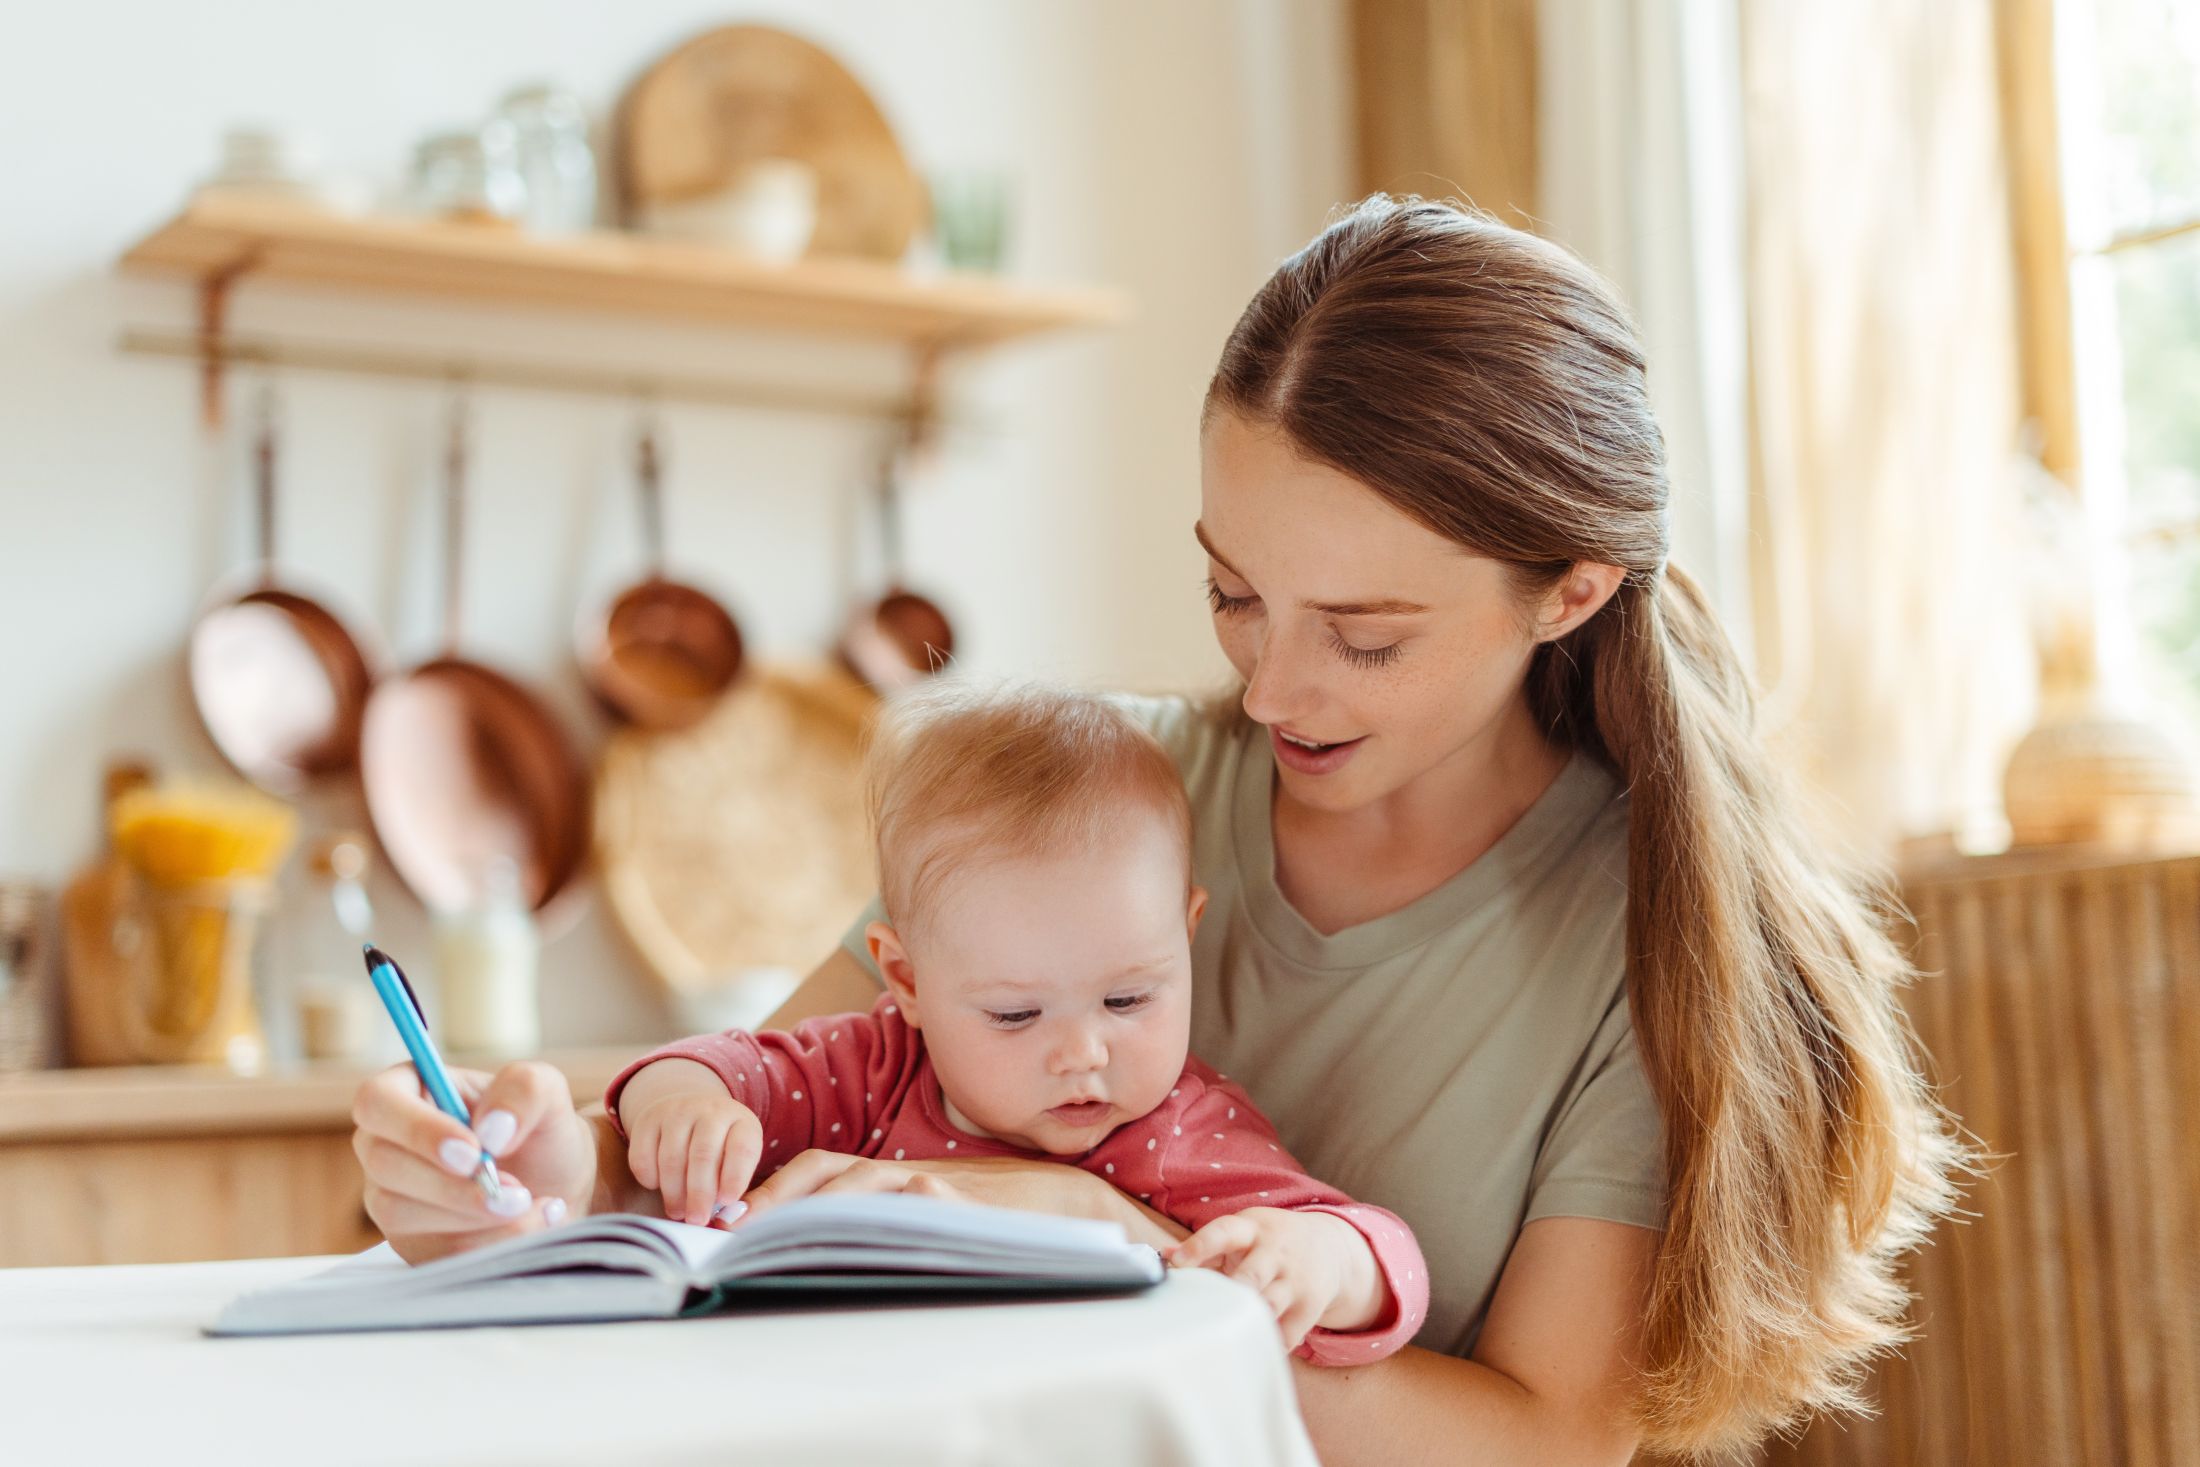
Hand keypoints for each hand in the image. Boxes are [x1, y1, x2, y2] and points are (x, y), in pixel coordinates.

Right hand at [351, 1060, 595, 1263]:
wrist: (556, 1185)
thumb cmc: (540, 1131)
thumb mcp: (547, 1092)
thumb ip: (524, 1089)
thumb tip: (489, 1130)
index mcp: (409, 1090)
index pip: (377, 1101)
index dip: (418, 1129)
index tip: (473, 1151)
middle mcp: (386, 1143)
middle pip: (384, 1163)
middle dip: (453, 1184)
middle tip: (514, 1190)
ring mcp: (389, 1195)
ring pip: (399, 1213)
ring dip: (471, 1215)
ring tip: (526, 1202)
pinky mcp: (409, 1241)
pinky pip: (430, 1251)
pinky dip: (487, 1242)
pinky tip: (527, 1222)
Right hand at [620, 1080, 764, 1227]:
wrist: (689, 1112)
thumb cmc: (720, 1150)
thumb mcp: (738, 1160)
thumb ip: (735, 1187)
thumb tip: (728, 1219)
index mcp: (742, 1122)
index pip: (742, 1149)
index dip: (735, 1177)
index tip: (727, 1202)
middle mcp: (711, 1111)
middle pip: (704, 1155)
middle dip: (699, 1193)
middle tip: (697, 1219)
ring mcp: (678, 1111)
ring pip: (672, 1157)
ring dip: (674, 1192)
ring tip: (677, 1212)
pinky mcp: (649, 1119)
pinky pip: (642, 1155)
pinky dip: (649, 1178)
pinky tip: (657, 1187)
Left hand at [733, 1151, 1107, 1228]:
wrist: (1059, 1203)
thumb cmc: (986, 1214)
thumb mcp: (922, 1212)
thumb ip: (876, 1221)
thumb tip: (805, 1252)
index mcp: (884, 1173)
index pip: (813, 1172)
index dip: (767, 1191)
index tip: (726, 1222)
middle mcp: (898, 1172)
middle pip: (821, 1174)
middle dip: (772, 1200)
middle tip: (733, 1232)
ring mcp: (927, 1184)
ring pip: (854, 1191)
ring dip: (809, 1216)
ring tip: (772, 1243)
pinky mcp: (957, 1204)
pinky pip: (905, 1210)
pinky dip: (871, 1225)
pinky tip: (843, 1245)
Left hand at [1161, 1207, 1381, 1349]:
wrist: (1330, 1248)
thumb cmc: (1268, 1243)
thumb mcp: (1243, 1232)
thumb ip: (1205, 1246)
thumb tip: (1163, 1256)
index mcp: (1251, 1228)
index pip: (1223, 1232)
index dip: (1199, 1246)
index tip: (1176, 1262)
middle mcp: (1274, 1252)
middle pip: (1252, 1273)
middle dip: (1233, 1290)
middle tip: (1206, 1307)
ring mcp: (1295, 1280)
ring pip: (1270, 1305)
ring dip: (1249, 1321)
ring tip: (1224, 1335)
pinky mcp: (1310, 1307)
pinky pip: (1286, 1334)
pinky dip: (1267, 1345)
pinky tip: (1249, 1349)